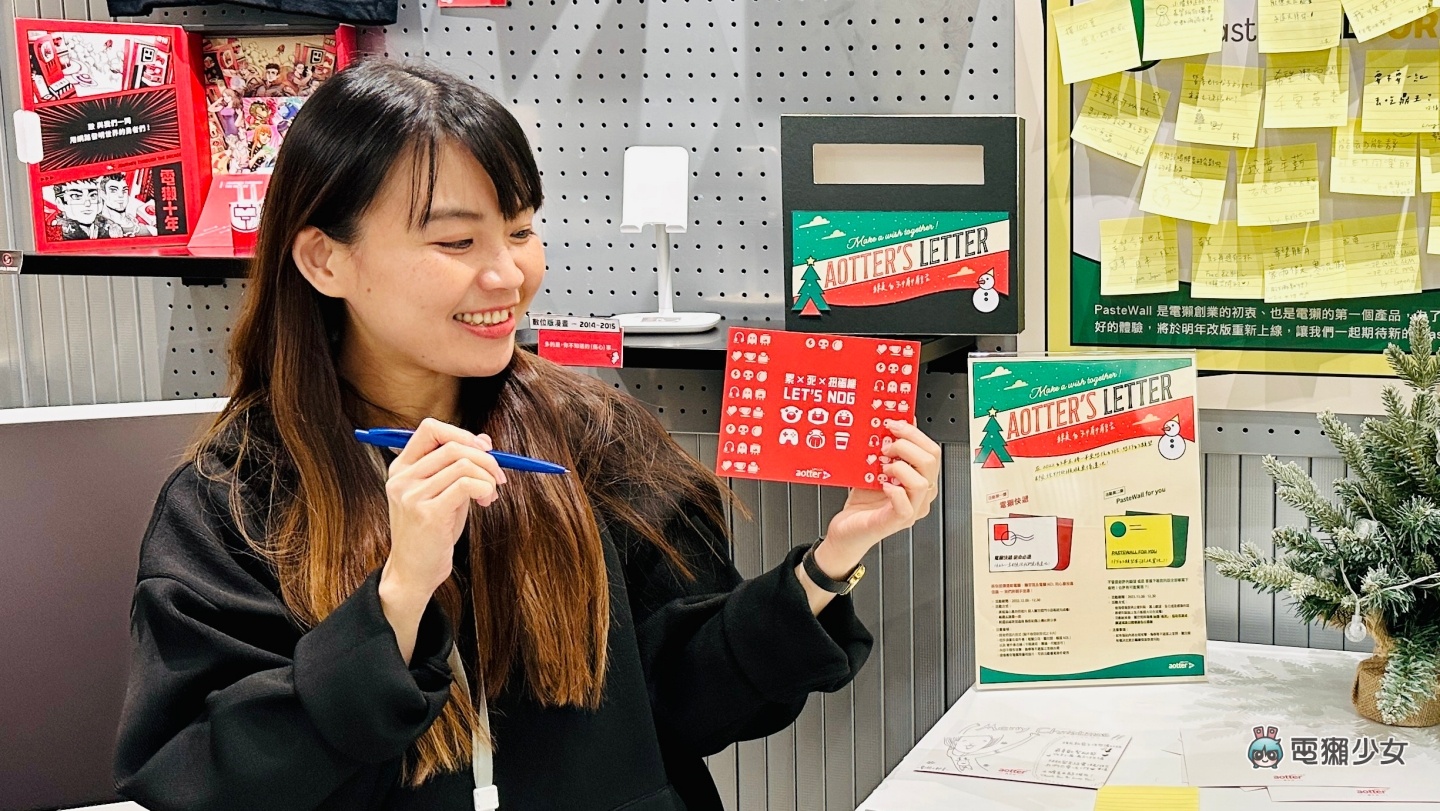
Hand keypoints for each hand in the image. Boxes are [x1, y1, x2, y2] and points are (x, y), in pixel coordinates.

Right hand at [382, 418, 506, 598]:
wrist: (414, 573)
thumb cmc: (432, 533)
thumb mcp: (444, 493)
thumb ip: (459, 467)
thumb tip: (485, 440)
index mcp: (402, 468)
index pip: (429, 429)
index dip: (461, 433)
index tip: (483, 450)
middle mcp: (402, 478)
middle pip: (452, 445)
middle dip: (485, 457)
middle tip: (498, 476)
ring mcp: (412, 496)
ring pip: (462, 464)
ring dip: (487, 477)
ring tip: (490, 495)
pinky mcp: (427, 514)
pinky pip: (466, 485)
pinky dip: (484, 488)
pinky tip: (485, 502)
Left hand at [820, 419, 940, 566]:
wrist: (847, 529)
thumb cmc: (862, 502)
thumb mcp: (874, 469)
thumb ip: (887, 450)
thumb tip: (895, 423)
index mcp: (919, 479)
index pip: (932, 451)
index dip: (915, 434)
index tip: (896, 423)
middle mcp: (920, 495)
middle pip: (931, 462)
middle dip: (906, 445)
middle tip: (886, 445)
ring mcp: (911, 509)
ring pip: (922, 482)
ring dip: (900, 467)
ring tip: (882, 467)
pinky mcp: (897, 521)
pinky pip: (905, 505)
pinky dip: (894, 491)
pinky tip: (882, 485)